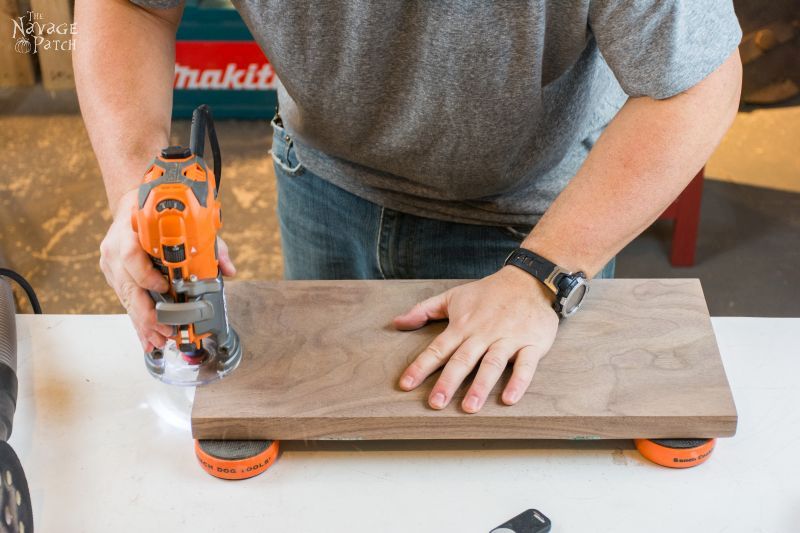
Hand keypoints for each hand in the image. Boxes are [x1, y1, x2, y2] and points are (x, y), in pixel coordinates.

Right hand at [99, 189, 235, 351]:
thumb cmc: (158, 215)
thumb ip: (210, 245)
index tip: (163, 287)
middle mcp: (114, 251)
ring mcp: (111, 267)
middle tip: (167, 329)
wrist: (132, 207)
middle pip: (127, 287)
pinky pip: (126, 303)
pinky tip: (148, 340)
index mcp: (129, 233)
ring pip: (126, 300)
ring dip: (144, 323)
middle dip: (147, 313)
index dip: (145, 274)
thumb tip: (228, 269)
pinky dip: (139, 323)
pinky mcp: (114, 279)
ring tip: (160, 340)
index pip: (130, 255)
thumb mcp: (184, 222)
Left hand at [394, 266, 558, 412]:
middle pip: (463, 360)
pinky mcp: (532, 343)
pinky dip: (518, 381)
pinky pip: (525, 365)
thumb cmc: (488, 293)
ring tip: (469, 407)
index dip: (421, 367)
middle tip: (436, 404)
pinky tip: (509, 399)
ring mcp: (508, 339)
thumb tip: (397, 322)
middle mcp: (483, 334)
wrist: (529, 280)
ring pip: (492, 364)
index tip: (406, 385)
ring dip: (481, 386)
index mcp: (463, 326)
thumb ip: (424, 310)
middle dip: (448, 382)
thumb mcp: (453, 297)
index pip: (438, 349)